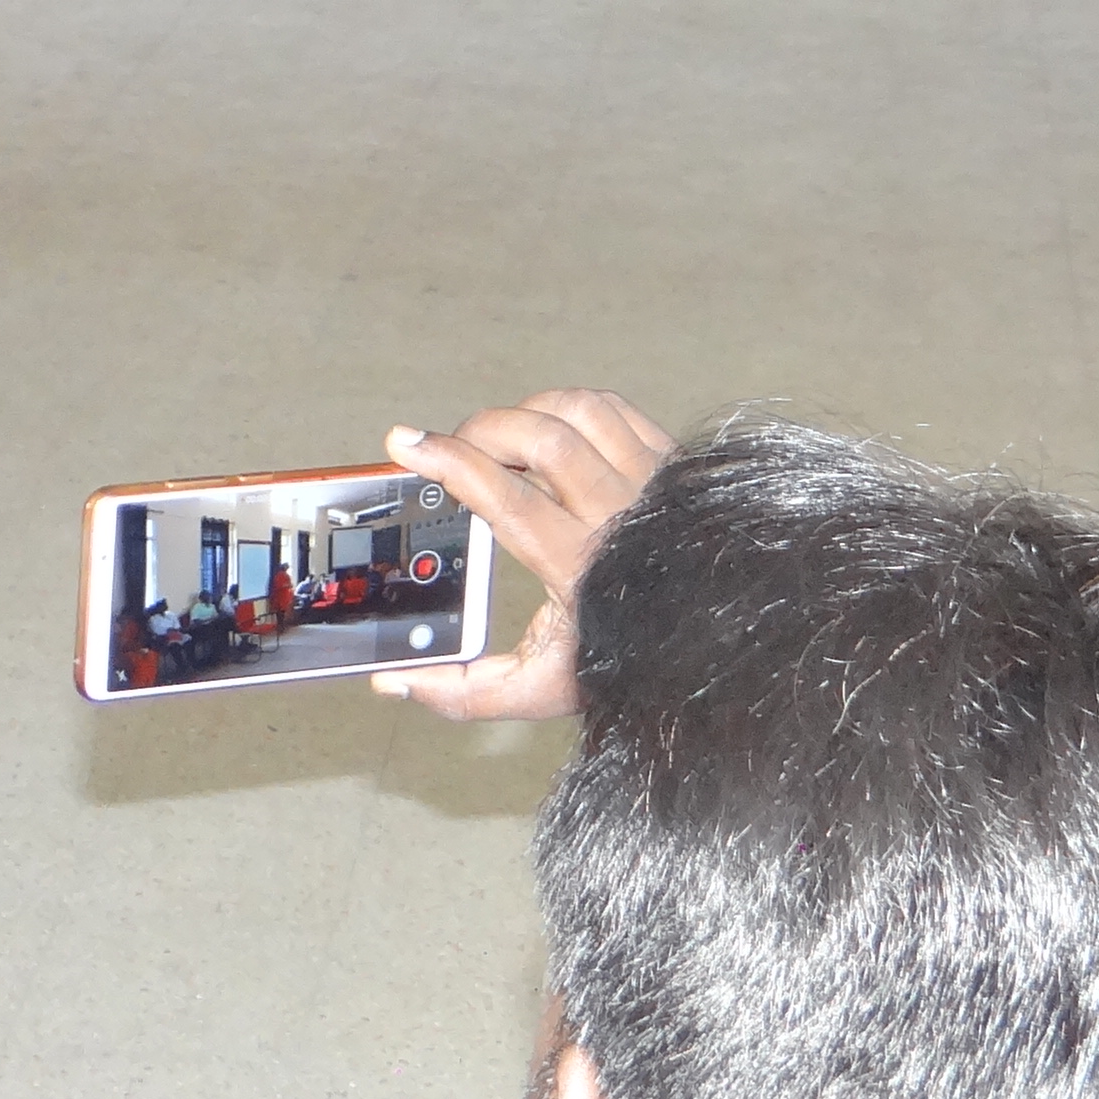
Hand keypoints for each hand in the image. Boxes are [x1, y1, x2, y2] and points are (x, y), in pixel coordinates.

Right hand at [369, 390, 674, 719]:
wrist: (707, 644)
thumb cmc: (626, 661)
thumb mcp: (540, 689)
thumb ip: (462, 690)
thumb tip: (391, 679)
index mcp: (579, 568)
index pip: (507, 500)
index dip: (451, 463)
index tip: (406, 442)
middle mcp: (619, 516)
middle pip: (540, 439)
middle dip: (481, 431)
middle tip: (452, 449)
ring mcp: (650, 481)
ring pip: (576, 411)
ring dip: (524, 414)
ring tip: (498, 442)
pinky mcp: (669, 461)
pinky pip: (611, 409)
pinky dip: (567, 408)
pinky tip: (547, 431)